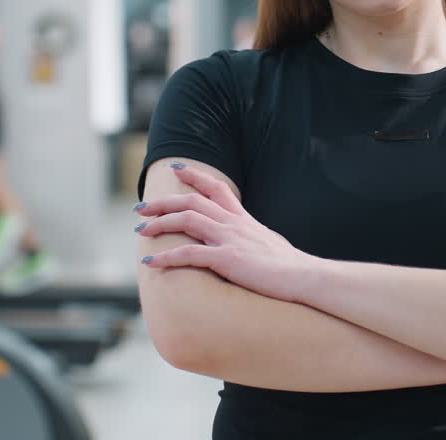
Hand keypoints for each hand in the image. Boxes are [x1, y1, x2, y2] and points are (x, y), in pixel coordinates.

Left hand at [136, 163, 317, 302]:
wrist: (304, 276)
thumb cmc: (289, 266)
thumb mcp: (268, 242)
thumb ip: (251, 237)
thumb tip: (247, 240)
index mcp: (243, 218)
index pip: (216, 188)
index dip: (194, 175)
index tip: (176, 168)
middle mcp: (233, 223)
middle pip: (191, 201)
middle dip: (163, 202)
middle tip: (141, 207)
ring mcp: (229, 239)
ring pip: (186, 220)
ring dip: (159, 223)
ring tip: (140, 230)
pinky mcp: (227, 259)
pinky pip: (189, 254)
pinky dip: (166, 257)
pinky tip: (151, 263)